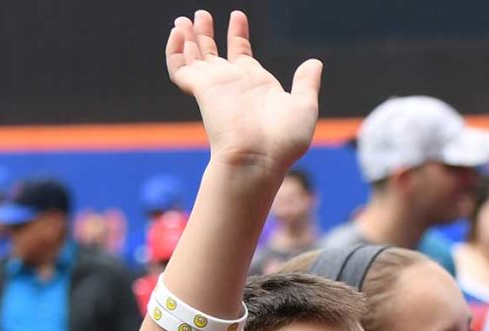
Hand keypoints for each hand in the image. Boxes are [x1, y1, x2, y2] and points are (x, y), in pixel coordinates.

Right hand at [166, 10, 320, 171]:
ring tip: (184, 19)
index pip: (241, 52)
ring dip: (188, 37)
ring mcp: (215, 85)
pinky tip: (177, 33)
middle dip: (206, 33)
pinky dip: (174, 50)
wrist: (259, 158)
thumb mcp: (303, 106)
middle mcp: (232, 82)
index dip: (237, 33)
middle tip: (201, 13)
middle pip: (213, 53)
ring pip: (193, 57)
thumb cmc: (283, 141)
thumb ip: (306, 83)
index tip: (237, 15)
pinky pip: (179, 67)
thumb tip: (314, 62)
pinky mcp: (200, 89)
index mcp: (254, 83)